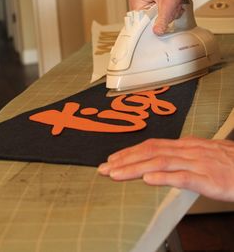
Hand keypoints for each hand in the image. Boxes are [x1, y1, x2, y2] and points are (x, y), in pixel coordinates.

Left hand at [98, 137, 233, 201]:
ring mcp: (198, 163)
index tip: (113, 158)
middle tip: (104, 168)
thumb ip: (184, 154)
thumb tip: (166, 155)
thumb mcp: (205, 153)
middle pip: (151, 152)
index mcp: (187, 145)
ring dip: (135, 168)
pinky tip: (148, 179)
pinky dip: (164, 177)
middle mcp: (189, 151)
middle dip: (125, 160)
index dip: (131, 152)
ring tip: (116, 174)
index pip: (152, 145)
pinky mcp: (209, 178)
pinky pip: (183, 177)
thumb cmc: (232, 162)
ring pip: (161, 162)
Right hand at [130, 0, 186, 34]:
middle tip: (169, 10)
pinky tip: (173, 6)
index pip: (138, 22)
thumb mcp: (167, 5)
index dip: (149, 25)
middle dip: (162, 19)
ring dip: (168, 16)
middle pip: (149, 22)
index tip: (158, 26)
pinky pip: (161, 16)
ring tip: (172, 6)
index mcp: (137, 1)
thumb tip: (157, 32)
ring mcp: (147, 4)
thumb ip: (161, 21)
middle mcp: (139, 3)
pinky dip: (169, 13)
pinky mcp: (155, 5)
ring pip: (156, 20)